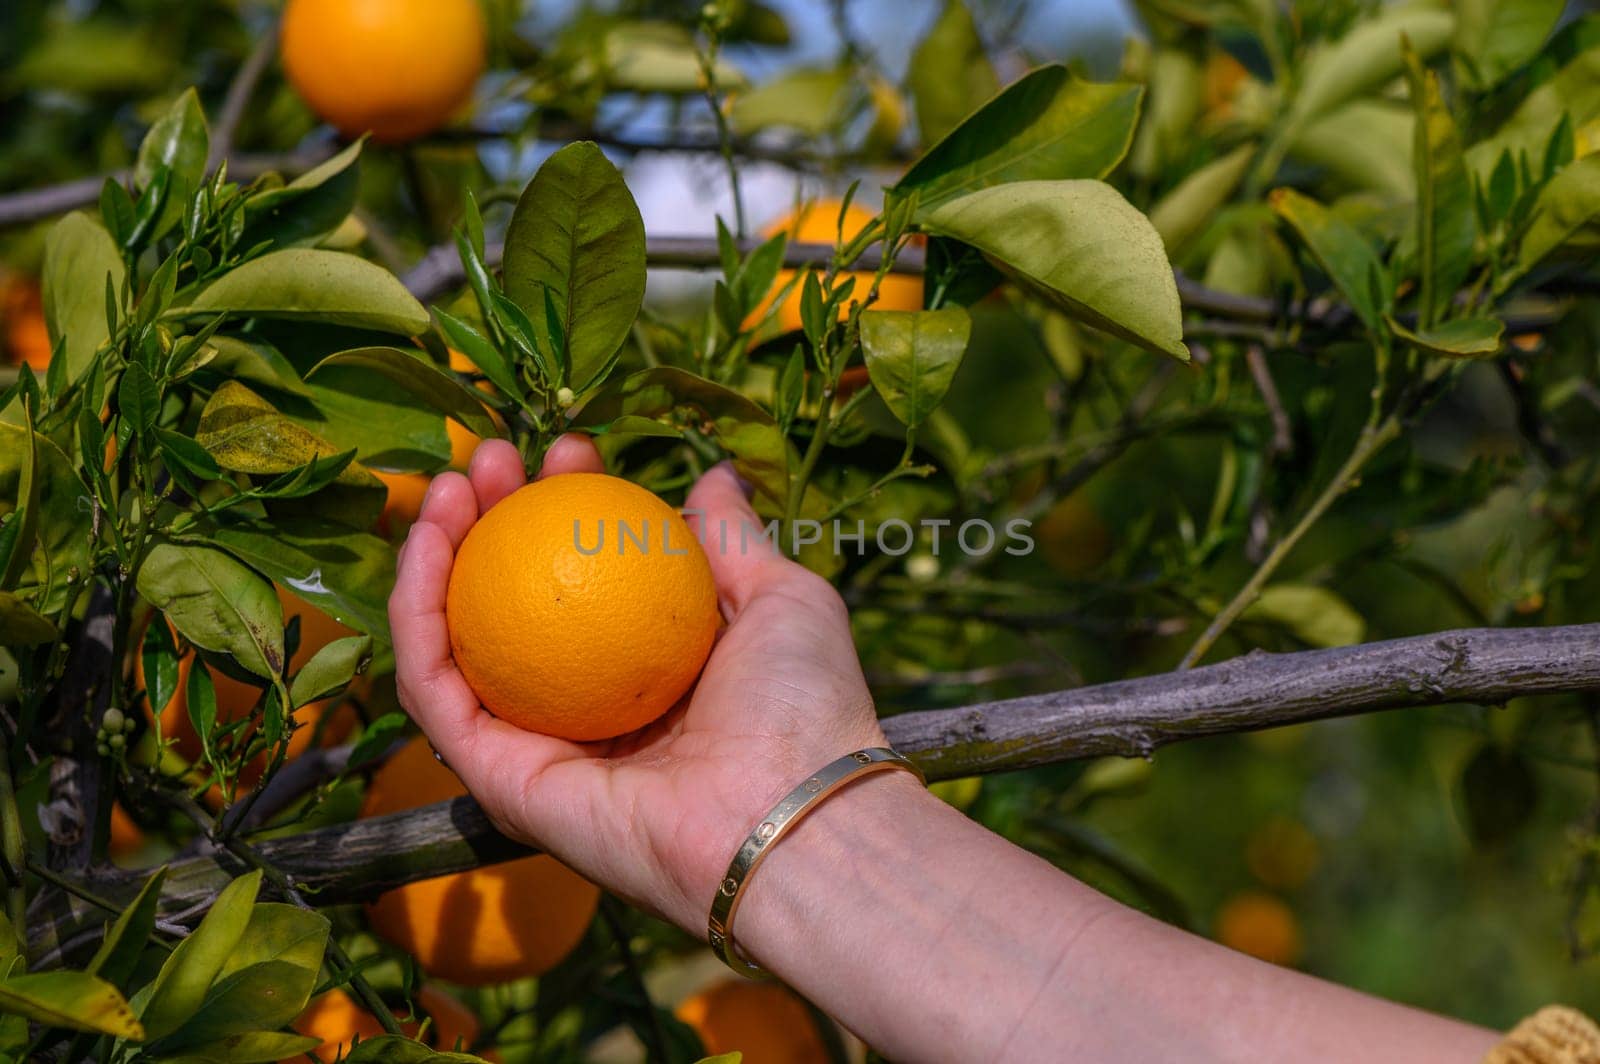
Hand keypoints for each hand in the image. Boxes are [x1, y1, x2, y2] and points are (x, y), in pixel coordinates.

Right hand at [388, 435, 887, 933]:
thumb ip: (732, 539)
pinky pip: (436, 691)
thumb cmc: (803, 705)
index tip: (568, 450)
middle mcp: (587, 710)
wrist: (791, 813)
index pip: (584, 580)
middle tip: (487, 457)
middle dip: (486, 521)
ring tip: (441, 484)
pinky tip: (422, 546)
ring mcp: (537, 749)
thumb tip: (711, 475)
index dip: (565, 507)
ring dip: (432, 558)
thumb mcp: (779, 597)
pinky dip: (415, 616)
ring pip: (456, 645)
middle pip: (508, 608)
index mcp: (649, 674)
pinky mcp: (499, 784)